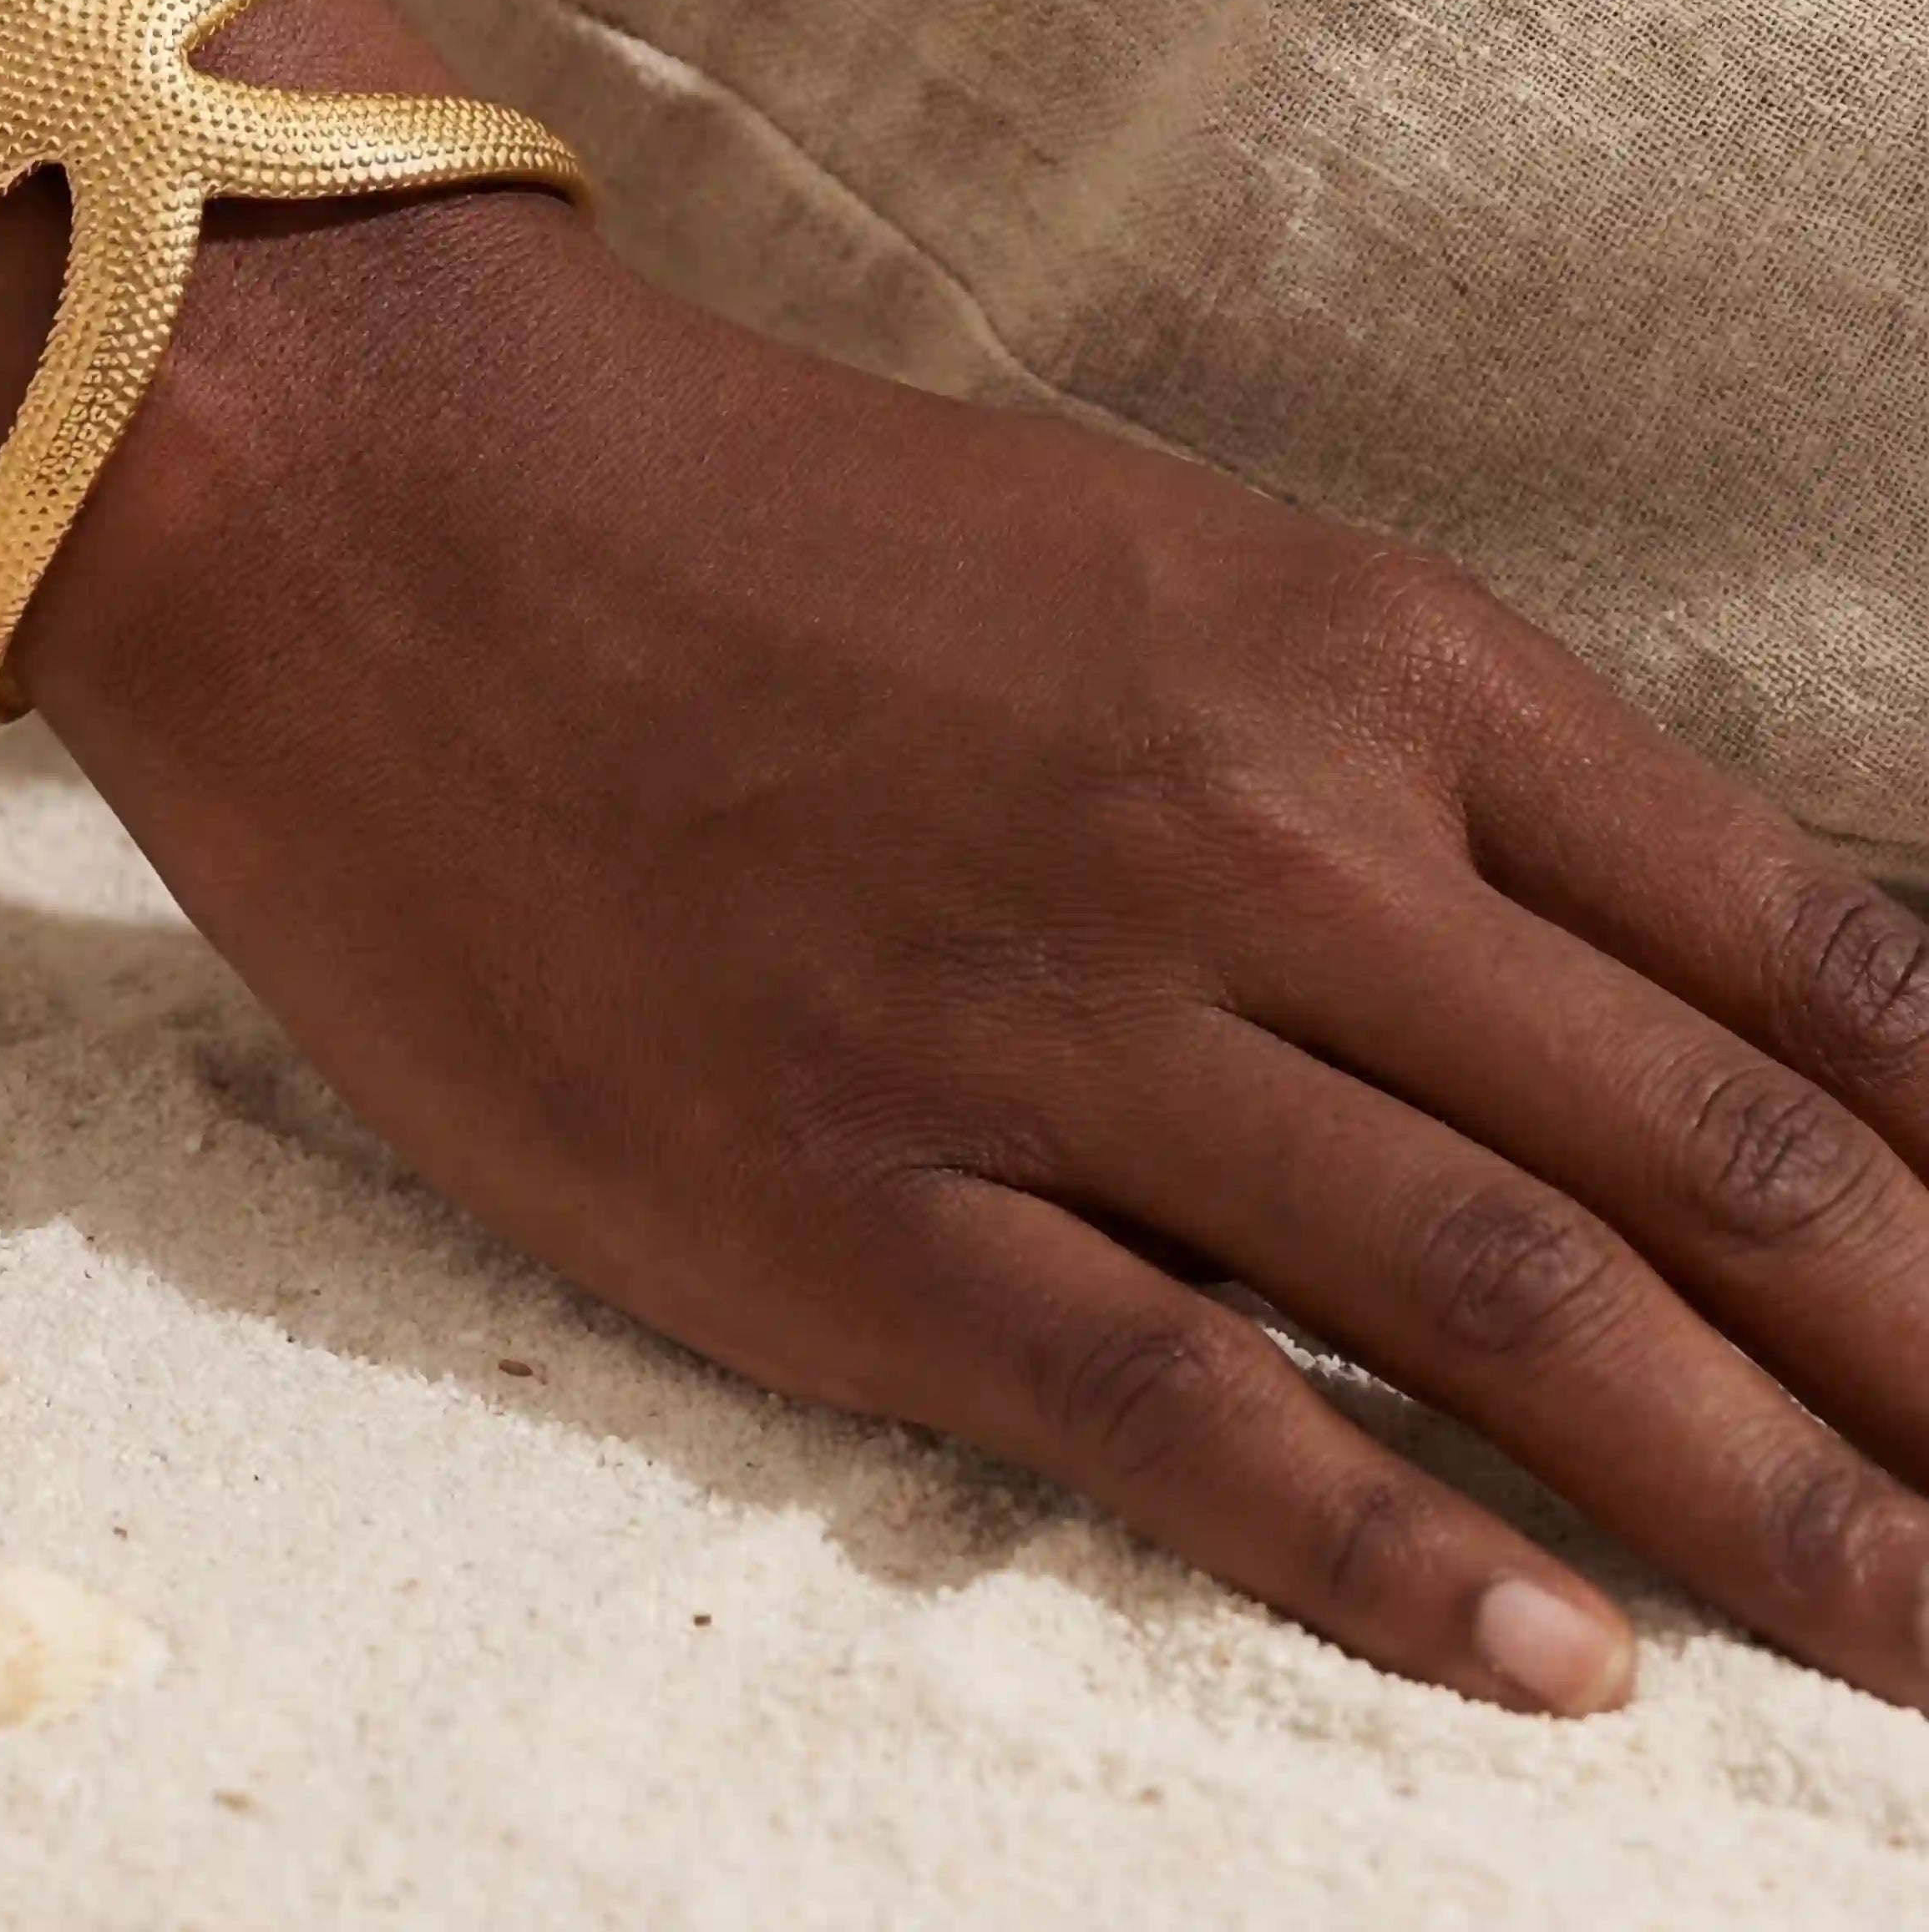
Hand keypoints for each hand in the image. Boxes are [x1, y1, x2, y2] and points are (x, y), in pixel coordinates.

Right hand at [32, 191, 1928, 1711]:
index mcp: (1342, 655)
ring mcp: (1049, 1035)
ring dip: (1779, 1514)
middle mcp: (1248, 841)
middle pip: (1710, 1160)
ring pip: (1511, 1311)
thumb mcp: (1143, 562)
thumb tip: (1660, 962)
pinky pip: (1188, 1418)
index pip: (1794, 945)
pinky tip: (1565, 1675)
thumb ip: (1397, 756)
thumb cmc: (760, 520)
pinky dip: (1411, 1567)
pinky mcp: (848, 1203)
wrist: (392, 504)